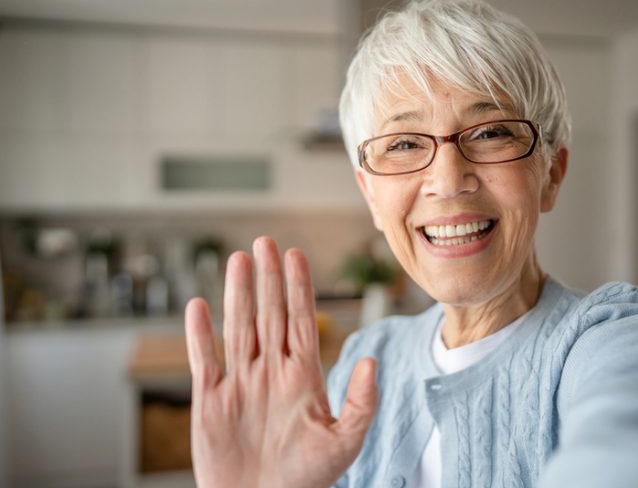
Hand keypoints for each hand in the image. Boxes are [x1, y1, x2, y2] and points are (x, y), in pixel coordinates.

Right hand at [185, 236, 377, 487]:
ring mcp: (241, 383)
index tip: (295, 255)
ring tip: (238, 260)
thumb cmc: (306, 479)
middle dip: (268, 278)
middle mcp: (271, 371)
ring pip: (238, 327)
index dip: (299, 287)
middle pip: (269, 314)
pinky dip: (199, 335)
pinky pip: (204, 360)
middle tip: (264, 242)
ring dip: (238, 294)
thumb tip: (370, 360)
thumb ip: (362, 402)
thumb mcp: (345, 442)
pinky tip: (198, 306)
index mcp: (303, 376)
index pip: (301, 320)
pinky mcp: (211, 401)